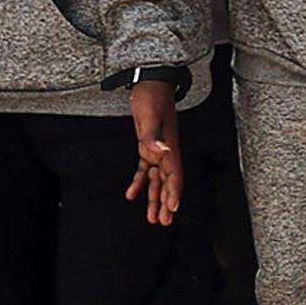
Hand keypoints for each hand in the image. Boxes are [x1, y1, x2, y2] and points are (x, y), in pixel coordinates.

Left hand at [125, 81, 182, 225]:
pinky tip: (131, 195)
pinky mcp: (146, 146)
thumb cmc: (151, 98)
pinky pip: (144, 170)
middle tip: (163, 222)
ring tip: (153, 218)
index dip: (174, 192)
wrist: (149, 82)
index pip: (174, 174)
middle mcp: (166, 151)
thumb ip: (152, 137)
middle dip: (165, 203)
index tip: (173, 209)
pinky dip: (138, 183)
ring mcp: (157, 149)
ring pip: (157, 179)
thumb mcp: (149, 117)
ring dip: (154, 198)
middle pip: (167, 182)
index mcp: (170, 146)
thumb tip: (162, 152)